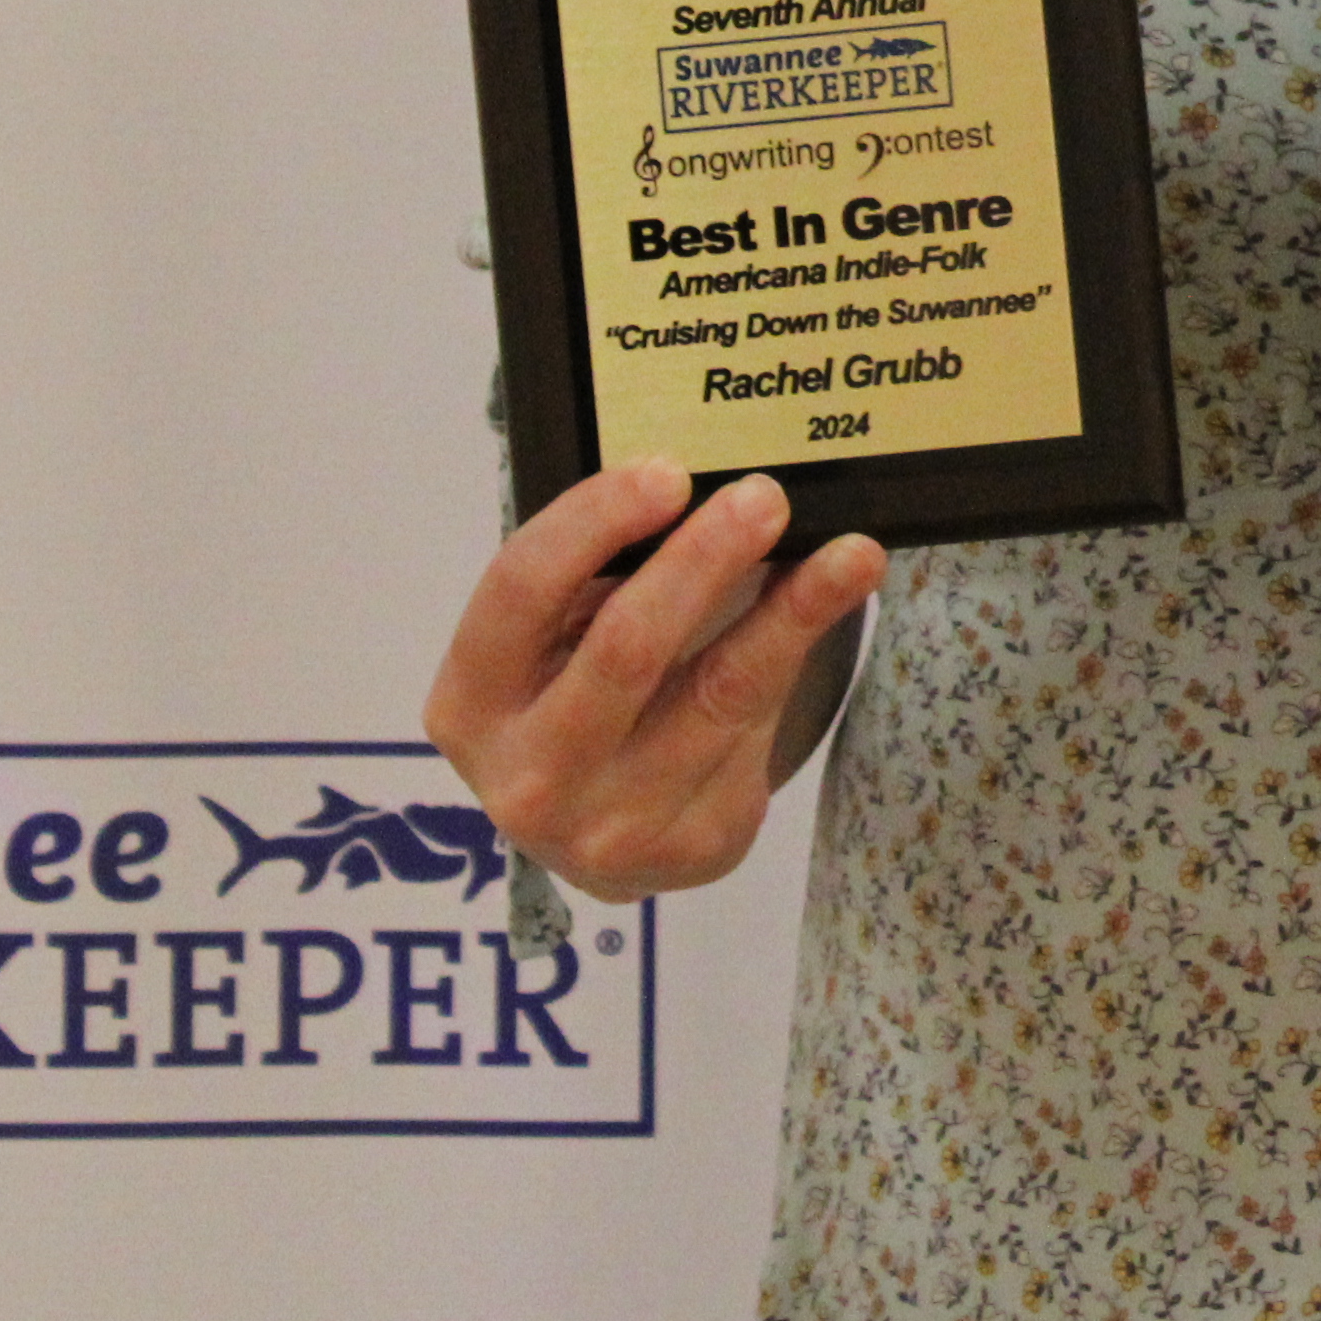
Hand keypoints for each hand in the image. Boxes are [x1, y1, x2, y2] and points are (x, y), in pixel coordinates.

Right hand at [423, 464, 889, 899]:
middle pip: (625, 647)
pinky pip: (759, 729)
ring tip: (850, 554)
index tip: (670, 474)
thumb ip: (594, 578)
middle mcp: (528, 777)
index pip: (521, 589)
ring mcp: (610, 827)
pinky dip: (800, 655)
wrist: (598, 833)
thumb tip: (702, 487)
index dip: (594, 521)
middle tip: (763, 499)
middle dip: (702, 561)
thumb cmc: (572, 698)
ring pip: (719, 692)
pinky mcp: (694, 846)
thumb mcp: (551, 641)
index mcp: (470, 703)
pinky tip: (835, 605)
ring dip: (793, 611)